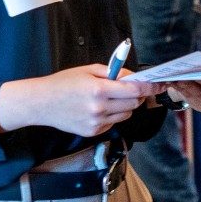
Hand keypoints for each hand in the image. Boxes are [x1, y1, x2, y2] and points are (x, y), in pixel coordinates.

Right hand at [0, 64, 163, 137]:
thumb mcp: (88, 69)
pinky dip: (113, 115)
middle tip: (130, 87)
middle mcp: (100, 108)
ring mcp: (97, 122)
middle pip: (134, 104)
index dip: (149, 86)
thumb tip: (132, 76)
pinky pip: (114, 123)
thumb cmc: (63, 83)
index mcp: (99, 89)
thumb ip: (113, 72)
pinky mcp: (93, 132)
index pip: (134, 90)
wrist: (42, 103)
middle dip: (136, 95)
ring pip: (126, 115)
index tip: (158, 84)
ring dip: (125, 106)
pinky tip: (99, 108)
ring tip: (110, 97)